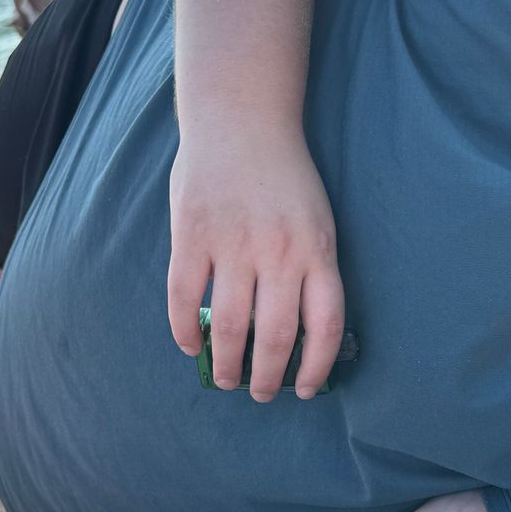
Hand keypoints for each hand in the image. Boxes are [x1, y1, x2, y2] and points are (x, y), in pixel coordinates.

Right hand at [167, 122, 344, 400]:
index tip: (307, 390)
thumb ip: (310, 268)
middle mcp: (280, 252)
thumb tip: (302, 332)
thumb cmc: (284, 176)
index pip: (324, 327)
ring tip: (226, 378)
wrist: (243, 118)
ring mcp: (234, 243)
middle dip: (267, 377)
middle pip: (275, 337)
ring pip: (230, 326)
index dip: (317, 367)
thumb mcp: (316, 220)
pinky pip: (185, 298)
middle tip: (259, 393)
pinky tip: (191, 345)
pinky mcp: (192, 235)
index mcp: (318, 250)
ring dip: (227, 363)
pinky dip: (186, 330)